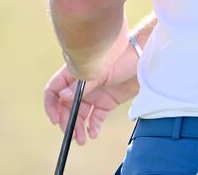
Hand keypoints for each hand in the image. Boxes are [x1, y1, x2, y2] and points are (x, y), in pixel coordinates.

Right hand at [44, 28, 140, 144]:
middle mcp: (82, 85)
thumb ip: (81, 85)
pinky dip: (92, 126)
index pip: (54, 90)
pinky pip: (96, 116)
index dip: (52, 105)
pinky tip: (92, 133)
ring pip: (80, 114)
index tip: (55, 119)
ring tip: (81, 140)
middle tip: (70, 134)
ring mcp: (95, 94)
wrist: (146, 59)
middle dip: (67, 121)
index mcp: (75, 73)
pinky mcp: (107, 101)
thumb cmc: (122, 57)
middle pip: (66, 106)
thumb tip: (62, 97)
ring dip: (78, 127)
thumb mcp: (100, 71)